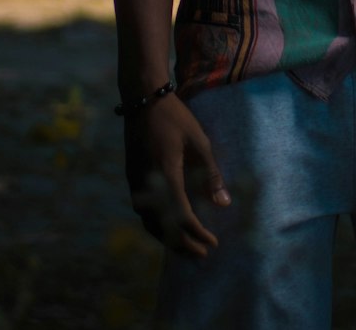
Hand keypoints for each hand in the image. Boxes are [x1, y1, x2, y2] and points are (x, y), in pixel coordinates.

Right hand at [124, 93, 229, 256]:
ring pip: (150, 223)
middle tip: (201, 256)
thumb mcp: (199, 142)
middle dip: (183, 244)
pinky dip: (156, 226)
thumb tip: (224, 205)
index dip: (198, 234)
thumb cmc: (175, 117)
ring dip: (168, 239)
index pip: (182, 217)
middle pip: (164, 227)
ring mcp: (135, 183)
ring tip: (185, 248)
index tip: (213, 243)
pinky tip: (167, 227)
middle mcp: (147, 184)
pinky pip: (143, 212)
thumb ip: (210, 174)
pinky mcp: (131, 178)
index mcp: (166, 175)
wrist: (142, 99)